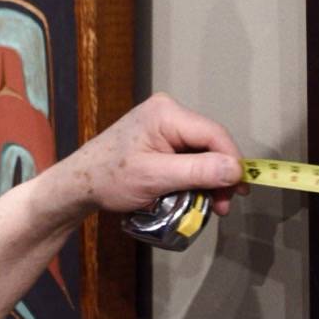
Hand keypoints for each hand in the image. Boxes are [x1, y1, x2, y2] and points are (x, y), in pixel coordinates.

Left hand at [38, 94, 244, 227]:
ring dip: (208, 180)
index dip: (231, 162)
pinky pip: (189, 156)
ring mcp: (164, 125)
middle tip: (223, 206)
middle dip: (220, 176)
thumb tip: (235, 170)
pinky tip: (195, 195)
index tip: (238, 190)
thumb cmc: (108, 178)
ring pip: (202, 152)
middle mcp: (168, 112)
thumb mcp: (155, 177)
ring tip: (210, 205)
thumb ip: (197, 172)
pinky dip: (195, 177)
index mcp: (166, 113)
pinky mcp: (161, 139)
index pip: (214, 134)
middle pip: (210, 144)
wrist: (79, 183)